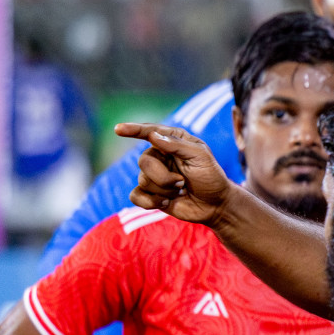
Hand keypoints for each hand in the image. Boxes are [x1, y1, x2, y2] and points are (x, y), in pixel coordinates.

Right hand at [116, 123, 234, 226]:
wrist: (215, 205)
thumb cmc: (211, 177)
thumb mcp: (201, 157)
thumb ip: (177, 144)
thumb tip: (153, 135)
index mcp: (172, 141)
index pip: (149, 132)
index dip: (133, 130)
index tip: (118, 129)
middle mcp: (159, 155)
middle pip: (144, 162)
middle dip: (164, 177)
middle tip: (182, 182)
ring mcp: (153, 175)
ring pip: (143, 181)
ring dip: (164, 190)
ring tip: (180, 191)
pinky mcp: (150, 193)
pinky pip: (136, 196)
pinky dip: (150, 202)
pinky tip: (166, 203)